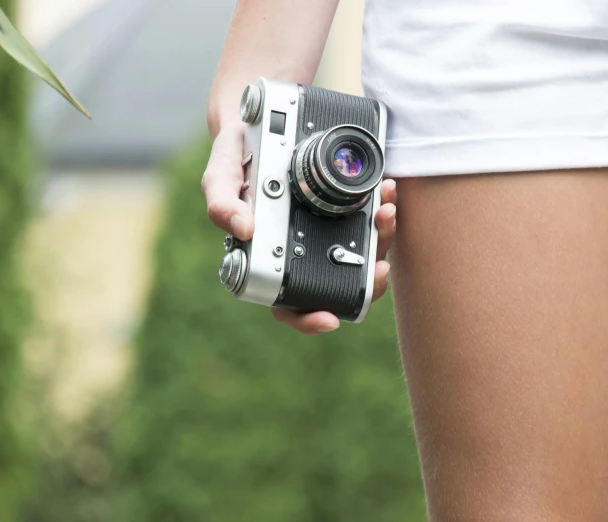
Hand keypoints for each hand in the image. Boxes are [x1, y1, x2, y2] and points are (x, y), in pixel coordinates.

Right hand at [202, 122, 396, 333]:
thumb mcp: (221, 175)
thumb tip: (242, 229)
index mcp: (268, 257)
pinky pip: (370, 218)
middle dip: (366, 281)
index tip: (330, 318)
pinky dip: (381, 208)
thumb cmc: (236, 158)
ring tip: (386, 212)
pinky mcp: (345, 207)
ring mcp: (327, 229)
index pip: (288, 303)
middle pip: (338, 282)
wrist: (259, 120)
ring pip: (363, 252)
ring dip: (380, 239)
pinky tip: (386, 191)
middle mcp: (302, 248)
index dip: (309, 318)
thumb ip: (221, 202)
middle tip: (379, 268)